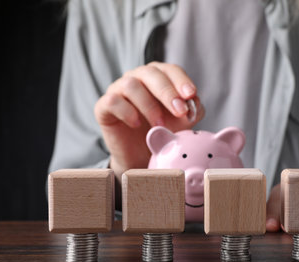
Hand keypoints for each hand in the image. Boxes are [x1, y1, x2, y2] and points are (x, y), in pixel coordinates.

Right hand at [94, 62, 204, 178]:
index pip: (169, 70)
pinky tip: (137, 124)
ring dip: (149, 105)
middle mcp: (137, 78)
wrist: (141, 155)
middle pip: (150, 73)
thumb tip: (194, 102)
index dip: (181, 80)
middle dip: (167, 92)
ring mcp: (118, 90)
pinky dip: (127, 112)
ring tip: (159, 125)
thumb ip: (192, 110)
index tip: (191, 94)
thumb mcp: (182, 122)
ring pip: (131, 85)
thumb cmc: (162, 132)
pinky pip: (113, 101)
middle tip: (179, 111)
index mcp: (158, 77)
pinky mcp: (104, 106)